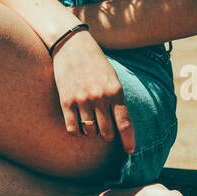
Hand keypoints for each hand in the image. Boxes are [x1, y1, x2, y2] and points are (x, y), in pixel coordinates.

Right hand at [50, 29, 133, 152]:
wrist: (71, 44)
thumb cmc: (95, 61)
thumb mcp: (112, 77)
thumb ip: (116, 99)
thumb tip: (120, 123)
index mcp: (115, 91)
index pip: (125, 124)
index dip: (128, 141)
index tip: (129, 151)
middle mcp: (100, 97)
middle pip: (107, 133)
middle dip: (107, 135)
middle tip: (105, 130)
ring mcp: (82, 100)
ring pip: (90, 131)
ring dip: (91, 131)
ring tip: (89, 121)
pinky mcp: (66, 101)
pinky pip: (73, 129)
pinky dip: (76, 131)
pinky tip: (77, 123)